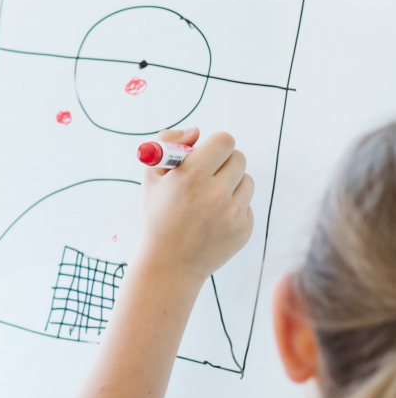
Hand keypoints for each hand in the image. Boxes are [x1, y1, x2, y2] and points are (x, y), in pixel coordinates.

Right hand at [135, 126, 254, 287]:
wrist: (168, 265)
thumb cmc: (157, 216)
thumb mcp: (151, 177)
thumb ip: (168, 144)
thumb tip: (197, 132)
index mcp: (191, 177)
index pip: (225, 141)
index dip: (215, 145)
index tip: (207, 154)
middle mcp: (215, 194)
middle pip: (239, 158)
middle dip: (224, 163)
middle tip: (208, 175)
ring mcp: (233, 214)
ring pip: (246, 181)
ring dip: (231, 185)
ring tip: (209, 201)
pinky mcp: (244, 229)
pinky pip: (246, 205)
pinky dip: (233, 208)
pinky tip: (213, 221)